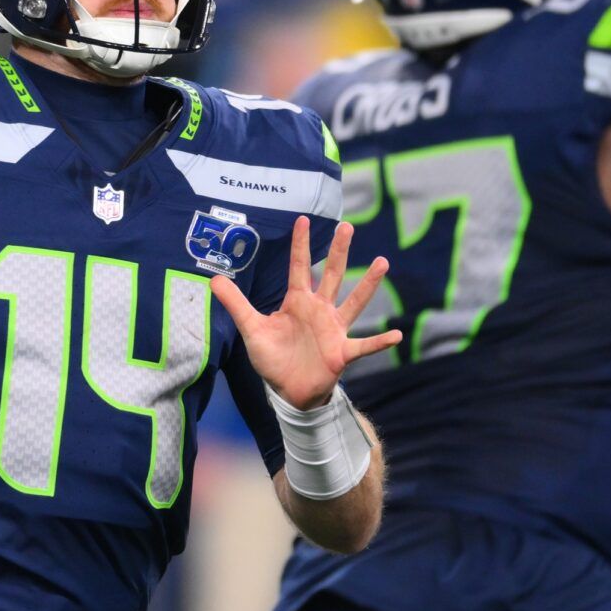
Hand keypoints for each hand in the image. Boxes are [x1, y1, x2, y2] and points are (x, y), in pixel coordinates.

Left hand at [210, 217, 403, 408]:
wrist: (288, 391)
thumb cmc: (274, 358)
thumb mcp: (252, 329)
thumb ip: (236, 304)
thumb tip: (213, 280)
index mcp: (298, 302)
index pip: (299, 267)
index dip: (301, 244)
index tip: (303, 219)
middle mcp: (319, 310)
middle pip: (331, 275)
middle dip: (338, 251)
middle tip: (347, 227)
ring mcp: (334, 329)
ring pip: (353, 302)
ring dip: (367, 284)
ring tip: (382, 263)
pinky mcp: (342, 352)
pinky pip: (364, 345)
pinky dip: (380, 342)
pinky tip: (397, 335)